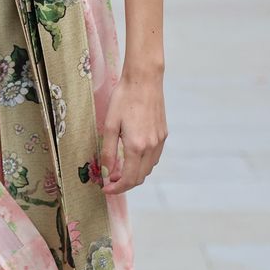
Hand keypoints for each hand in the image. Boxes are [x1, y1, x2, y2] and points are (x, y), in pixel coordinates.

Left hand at [99, 71, 166, 194]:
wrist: (144, 80)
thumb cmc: (123, 99)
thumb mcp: (109, 125)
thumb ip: (108, 151)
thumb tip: (106, 172)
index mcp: (136, 146)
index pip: (128, 179)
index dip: (116, 188)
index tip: (105, 189)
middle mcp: (151, 147)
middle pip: (140, 178)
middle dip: (124, 183)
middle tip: (109, 180)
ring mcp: (159, 141)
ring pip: (148, 169)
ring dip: (134, 174)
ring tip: (119, 168)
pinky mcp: (163, 134)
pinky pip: (154, 157)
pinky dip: (143, 163)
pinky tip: (132, 156)